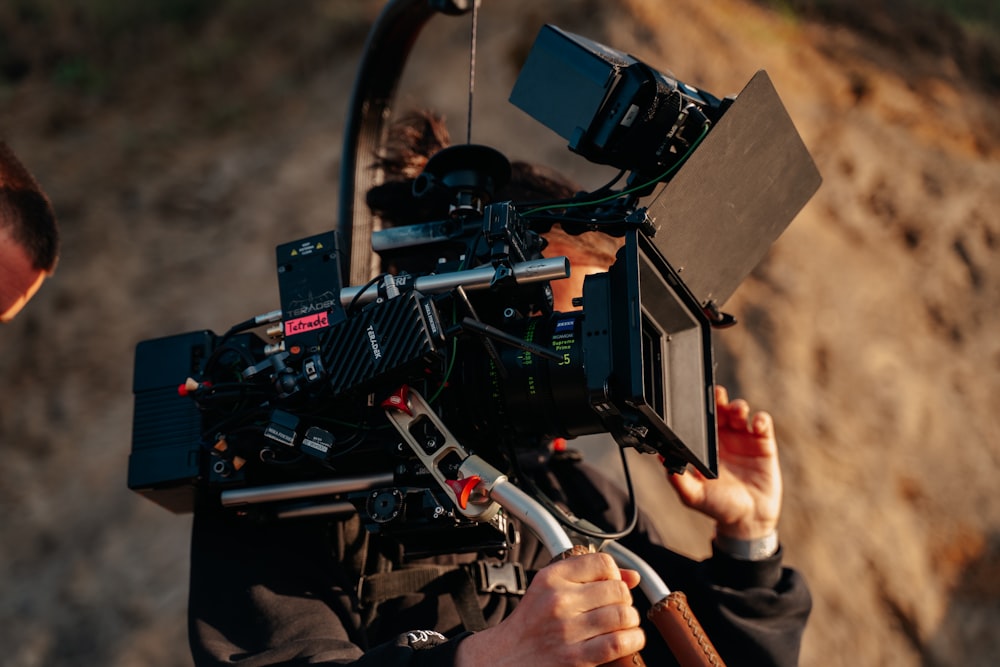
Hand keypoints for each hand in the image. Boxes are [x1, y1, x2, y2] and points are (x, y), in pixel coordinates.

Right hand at [455, 552, 644, 666]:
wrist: (503, 658)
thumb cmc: (530, 624)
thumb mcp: (548, 589)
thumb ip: (588, 577)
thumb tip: (632, 576)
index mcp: (551, 578)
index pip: (602, 563)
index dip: (614, 574)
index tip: (609, 585)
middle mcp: (558, 600)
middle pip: (617, 589)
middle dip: (624, 600)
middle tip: (616, 608)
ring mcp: (566, 629)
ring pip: (623, 615)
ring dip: (630, 621)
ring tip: (622, 625)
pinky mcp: (575, 657)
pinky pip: (619, 642)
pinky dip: (633, 640)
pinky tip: (628, 640)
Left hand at [667, 386, 781, 539]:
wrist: (747, 520)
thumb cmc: (718, 507)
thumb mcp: (693, 495)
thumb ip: (678, 479)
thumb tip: (662, 460)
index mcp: (705, 446)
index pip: (700, 420)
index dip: (698, 408)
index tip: (694, 399)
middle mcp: (724, 438)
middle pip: (720, 409)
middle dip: (718, 399)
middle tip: (716, 395)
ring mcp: (744, 439)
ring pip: (740, 412)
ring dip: (738, 406)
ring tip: (737, 411)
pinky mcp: (764, 444)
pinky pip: (763, 425)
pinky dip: (761, 420)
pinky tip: (757, 424)